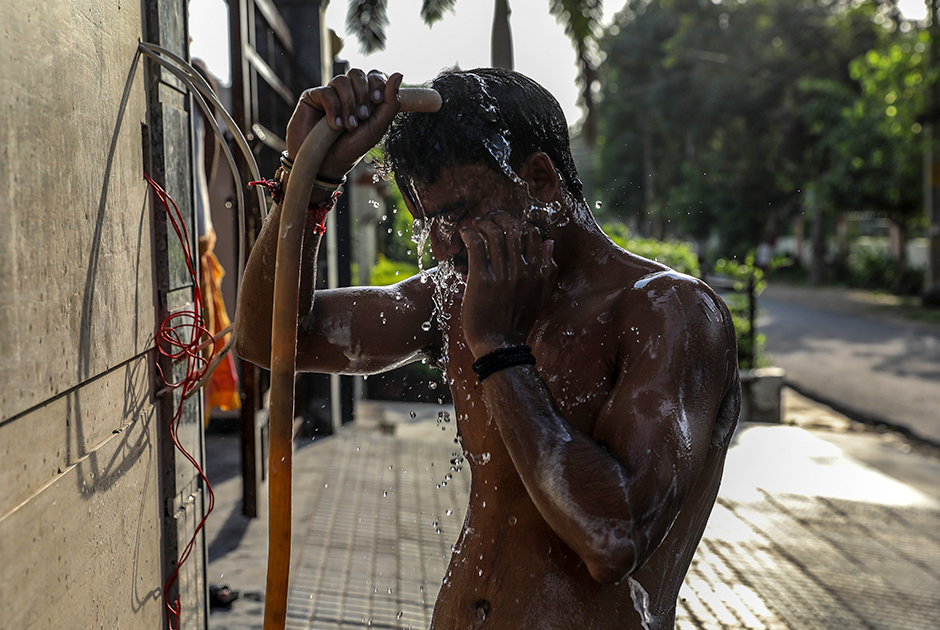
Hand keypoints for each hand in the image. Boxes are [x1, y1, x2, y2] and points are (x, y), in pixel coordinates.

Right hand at [285, 69, 402, 179]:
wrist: (328, 164)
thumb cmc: (352, 147)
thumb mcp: (377, 127)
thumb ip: (390, 103)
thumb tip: (399, 74)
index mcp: (364, 96)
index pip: (373, 75)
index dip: (377, 83)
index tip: (377, 100)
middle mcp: (347, 92)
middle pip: (357, 73)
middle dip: (363, 94)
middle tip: (363, 116)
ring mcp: (329, 93)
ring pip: (341, 80)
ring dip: (349, 104)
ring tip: (348, 126)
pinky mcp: (312, 97)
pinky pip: (326, 92)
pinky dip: (333, 109)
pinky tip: (334, 125)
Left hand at [459, 212, 556, 357]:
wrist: (500, 345)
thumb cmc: (518, 321)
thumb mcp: (541, 295)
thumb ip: (548, 269)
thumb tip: (550, 242)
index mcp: (539, 273)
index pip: (533, 235)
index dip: (519, 224)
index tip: (507, 224)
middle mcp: (523, 271)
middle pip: (513, 229)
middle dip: (499, 219)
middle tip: (489, 219)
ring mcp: (502, 275)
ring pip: (495, 234)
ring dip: (483, 224)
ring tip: (476, 224)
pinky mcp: (482, 280)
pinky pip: (476, 246)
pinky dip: (469, 234)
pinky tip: (465, 233)